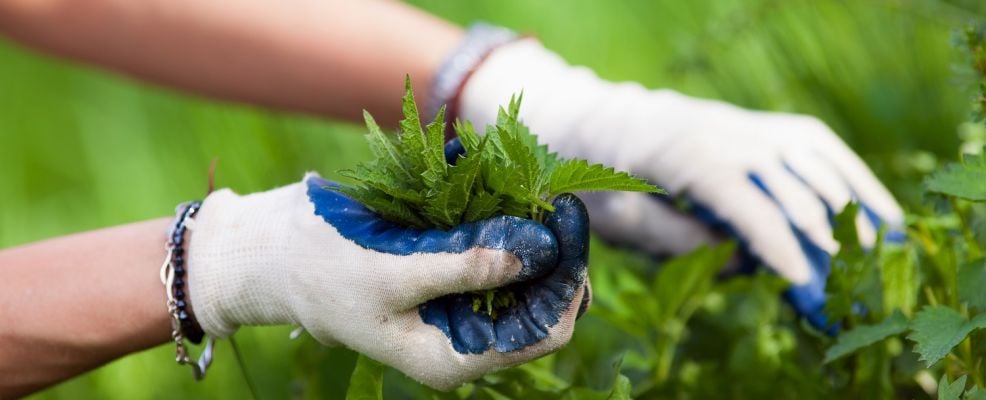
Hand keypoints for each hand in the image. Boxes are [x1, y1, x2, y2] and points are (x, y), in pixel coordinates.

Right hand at [185, 173, 589, 389]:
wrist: (270, 254)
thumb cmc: (323, 270)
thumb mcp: (394, 273)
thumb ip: (466, 266)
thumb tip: (538, 252)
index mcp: (454, 357)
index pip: (542, 332)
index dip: (565, 281)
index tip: (568, 223)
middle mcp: (464, 336)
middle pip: (540, 301)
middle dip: (554, 254)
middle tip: (558, 200)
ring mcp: (457, 304)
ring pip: (523, 274)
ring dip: (532, 233)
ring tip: (535, 189)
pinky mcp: (447, 273)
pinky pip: (493, 250)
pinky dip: (502, 220)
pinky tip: (502, 187)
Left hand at [456, 38, 902, 328]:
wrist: (604, 120)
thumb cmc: (603, 175)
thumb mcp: (620, 218)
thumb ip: (677, 241)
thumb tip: (740, 262)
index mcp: (685, 156)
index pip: (746, 202)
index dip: (777, 244)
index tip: (803, 281)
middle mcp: (727, 132)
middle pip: (792, 186)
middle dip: (822, 239)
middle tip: (844, 287)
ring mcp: (751, 124)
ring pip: (818, 163)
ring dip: (850, 210)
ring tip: (874, 257)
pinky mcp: (765, 126)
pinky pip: (820, 147)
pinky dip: (854, 178)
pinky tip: (879, 213)